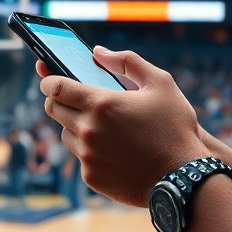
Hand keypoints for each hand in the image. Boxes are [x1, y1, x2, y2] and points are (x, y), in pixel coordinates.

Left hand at [39, 47, 207, 207]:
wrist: (183, 178)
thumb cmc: (174, 127)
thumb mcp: (160, 83)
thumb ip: (128, 62)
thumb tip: (99, 53)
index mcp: (101, 104)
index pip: (56, 87)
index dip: (48, 79)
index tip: (48, 77)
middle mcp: (88, 130)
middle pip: (53, 109)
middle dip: (57, 99)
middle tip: (71, 97)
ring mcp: (88, 156)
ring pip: (64, 134)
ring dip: (73, 125)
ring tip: (97, 123)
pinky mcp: (91, 177)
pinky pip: (79, 157)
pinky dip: (88, 149)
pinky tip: (110, 148)